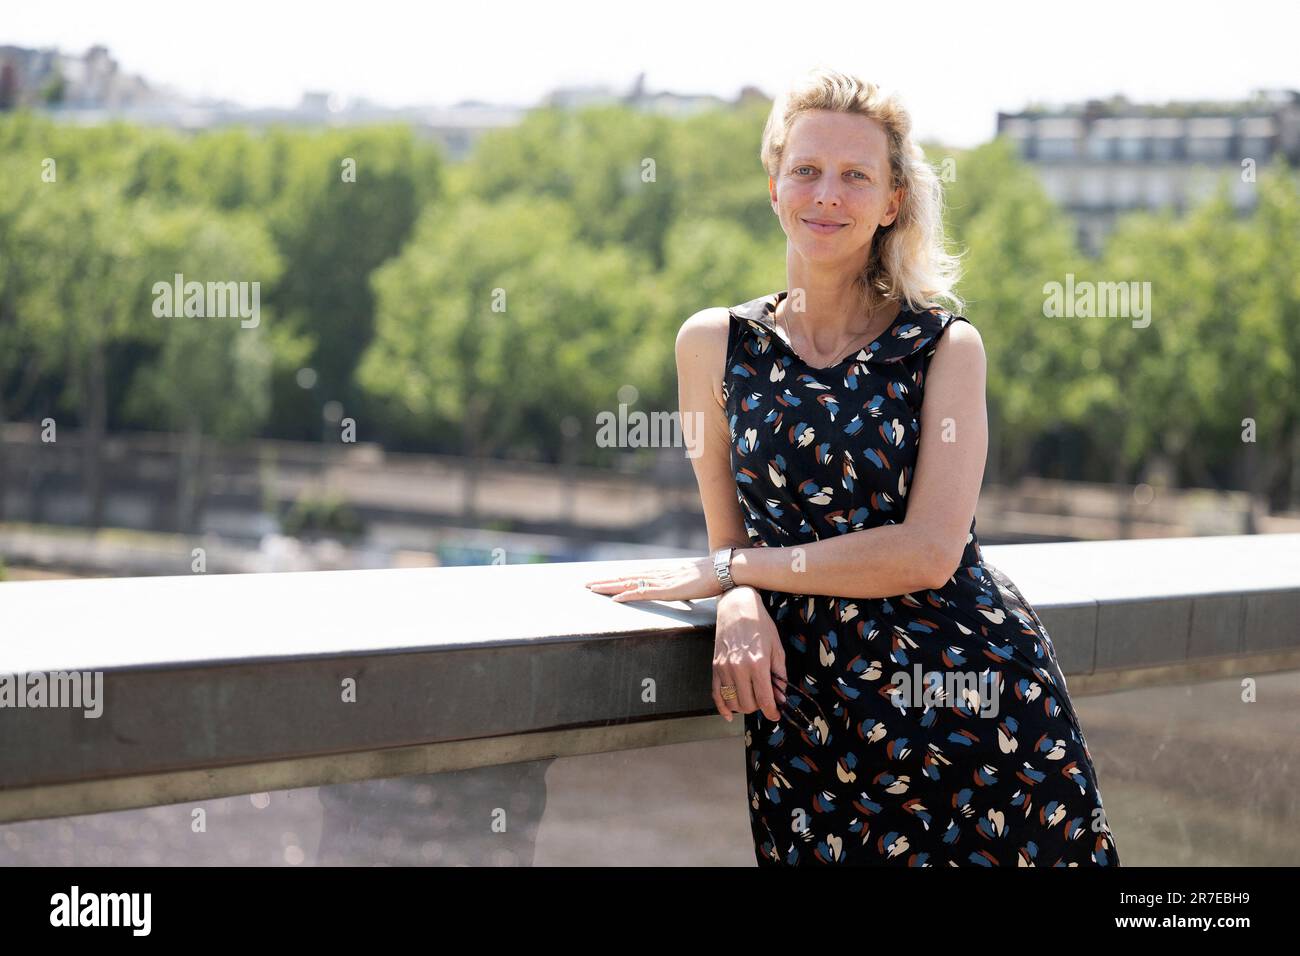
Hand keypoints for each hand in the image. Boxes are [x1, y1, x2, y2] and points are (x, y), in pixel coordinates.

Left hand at [584, 556, 721, 602]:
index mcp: (664, 574)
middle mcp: (660, 575)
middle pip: (628, 578)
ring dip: (611, 587)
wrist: (725, 568)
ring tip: (593, 589)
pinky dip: (628, 596)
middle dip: (607, 582)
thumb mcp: (694, 583)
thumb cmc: (714, 576)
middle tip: (587, 584)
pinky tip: (616, 599)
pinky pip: (644, 594)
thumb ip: (686, 586)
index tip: (603, 581)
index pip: (636, 576)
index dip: (619, 579)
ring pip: (631, 584)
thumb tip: (686, 589)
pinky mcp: (669, 590)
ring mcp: (663, 582)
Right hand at [712, 586, 786, 723]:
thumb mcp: (777, 647)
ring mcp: (724, 668)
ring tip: (751, 698)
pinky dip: (722, 707)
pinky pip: (716, 694)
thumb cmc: (759, 624)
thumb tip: (781, 696)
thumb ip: (779, 674)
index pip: (764, 699)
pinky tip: (729, 715)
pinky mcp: (715, 666)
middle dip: (758, 707)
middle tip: (765, 700)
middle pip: (747, 704)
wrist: (736, 607)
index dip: (772, 712)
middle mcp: (739, 668)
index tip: (775, 715)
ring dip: (743, 706)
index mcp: (757, 663)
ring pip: (732, 702)